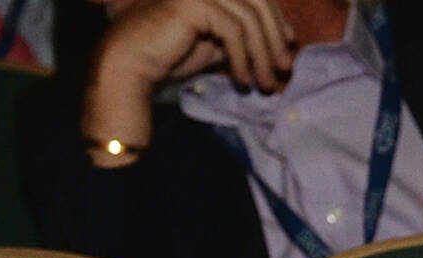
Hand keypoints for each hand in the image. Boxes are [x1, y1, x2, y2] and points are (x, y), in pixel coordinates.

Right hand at [83, 0, 295, 147]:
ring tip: (266, 84)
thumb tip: (284, 38)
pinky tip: (243, 80)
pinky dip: (243, 59)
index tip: (289, 46)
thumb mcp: (218, 40)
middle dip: (276, 37)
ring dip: (262, 55)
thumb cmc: (173, 53)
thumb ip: (245, 32)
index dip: (277, 17)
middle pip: (257, 1)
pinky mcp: (192, 3)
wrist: (133, 63)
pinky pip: (233, 31)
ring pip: (248, 19)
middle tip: (284, 69)